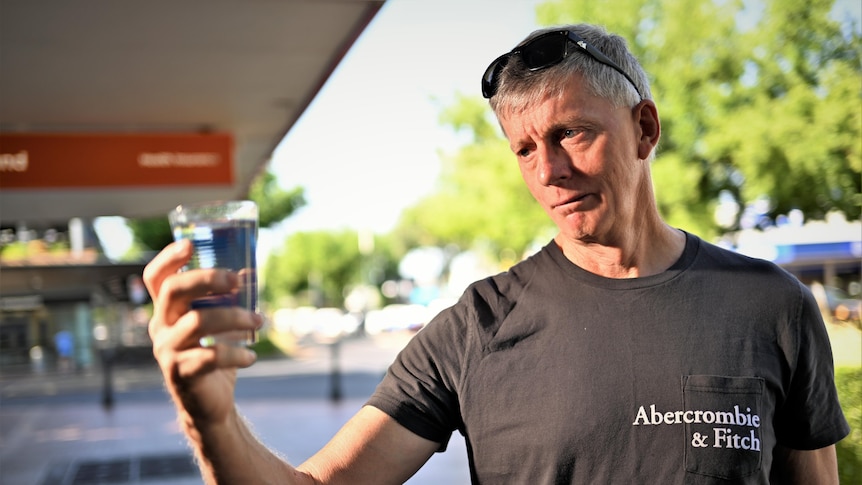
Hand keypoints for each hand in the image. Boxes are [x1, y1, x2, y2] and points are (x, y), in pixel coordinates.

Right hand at [143, 239, 260, 425]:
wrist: (208, 404)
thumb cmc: (214, 356)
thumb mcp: (220, 324)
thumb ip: (228, 299)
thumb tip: (249, 272)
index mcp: (168, 311)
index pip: (156, 278)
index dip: (168, 258)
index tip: (191, 244)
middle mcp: (161, 327)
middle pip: (173, 291)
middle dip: (206, 279)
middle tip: (236, 280)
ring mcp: (167, 351)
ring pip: (197, 321)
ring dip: (234, 317)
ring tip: (259, 320)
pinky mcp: (180, 374)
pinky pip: (209, 356)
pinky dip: (236, 353)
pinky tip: (252, 356)